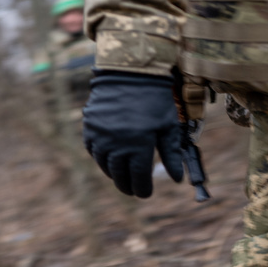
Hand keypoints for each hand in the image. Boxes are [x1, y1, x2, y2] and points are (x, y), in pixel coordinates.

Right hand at [82, 71, 182, 197]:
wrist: (130, 73)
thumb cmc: (154, 100)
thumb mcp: (168, 126)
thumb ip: (171, 154)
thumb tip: (177, 179)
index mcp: (139, 145)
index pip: (139, 178)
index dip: (142, 189)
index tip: (145, 193)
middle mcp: (117, 144)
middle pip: (119, 175)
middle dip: (127, 185)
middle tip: (132, 190)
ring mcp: (101, 136)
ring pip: (104, 165)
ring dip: (113, 173)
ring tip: (121, 176)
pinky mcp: (90, 127)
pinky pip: (93, 150)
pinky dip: (101, 158)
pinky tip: (109, 159)